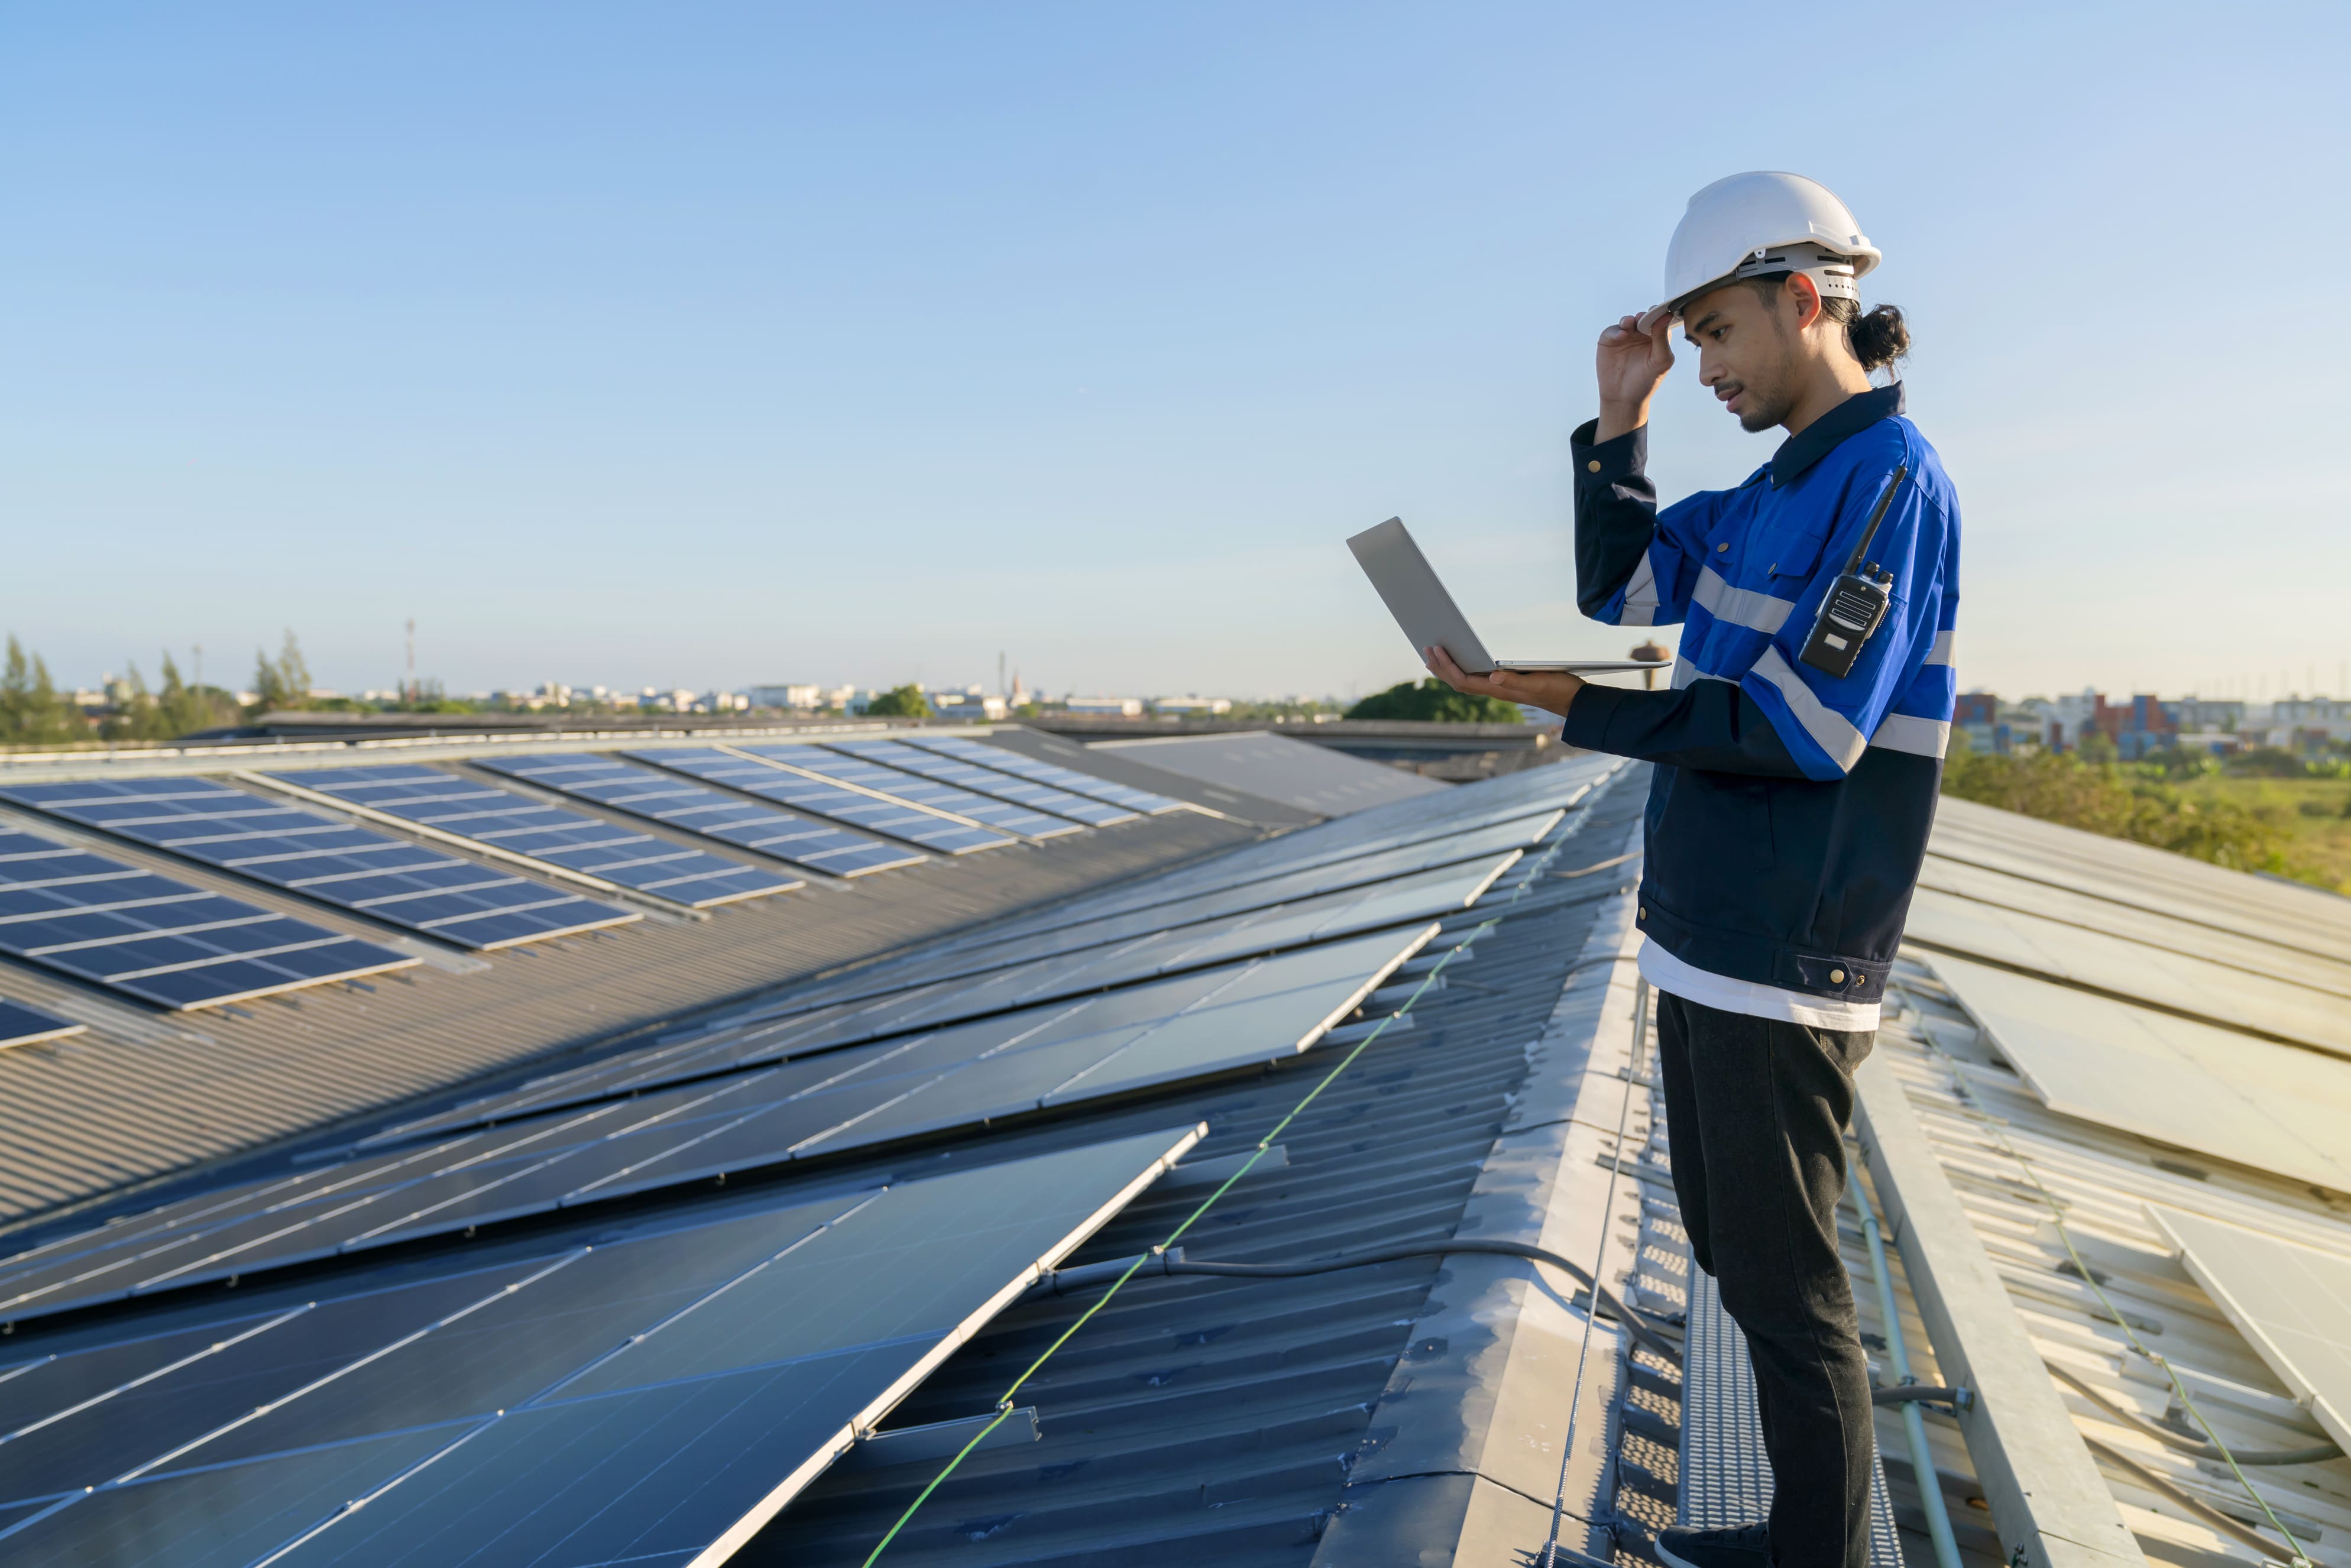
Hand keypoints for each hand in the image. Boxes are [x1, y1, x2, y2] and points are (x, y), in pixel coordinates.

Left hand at [1424, 644, 1585, 718]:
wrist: (1574, 701)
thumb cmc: (1558, 690)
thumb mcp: (1539, 681)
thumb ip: (1515, 680)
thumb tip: (1492, 675)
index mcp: (1499, 690)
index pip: (1464, 680)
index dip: (1447, 666)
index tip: (1436, 649)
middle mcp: (1496, 690)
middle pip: (1459, 681)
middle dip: (1440, 667)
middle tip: (1426, 649)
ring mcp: (1500, 689)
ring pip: (1465, 681)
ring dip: (1448, 669)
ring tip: (1433, 656)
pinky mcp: (1506, 685)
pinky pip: (1476, 678)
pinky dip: (1462, 670)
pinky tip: (1460, 661)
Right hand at [1595, 312, 1674, 440]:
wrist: (1623, 398)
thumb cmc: (1645, 382)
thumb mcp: (1660, 361)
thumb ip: (1662, 339)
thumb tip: (1665, 317)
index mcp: (1657, 337)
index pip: (1661, 320)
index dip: (1661, 314)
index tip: (1663, 311)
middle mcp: (1641, 334)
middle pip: (1644, 317)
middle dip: (1644, 315)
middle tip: (1645, 316)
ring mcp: (1625, 335)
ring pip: (1628, 321)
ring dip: (1629, 320)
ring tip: (1631, 322)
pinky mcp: (1610, 340)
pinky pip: (1613, 331)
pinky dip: (1617, 331)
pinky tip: (1621, 336)